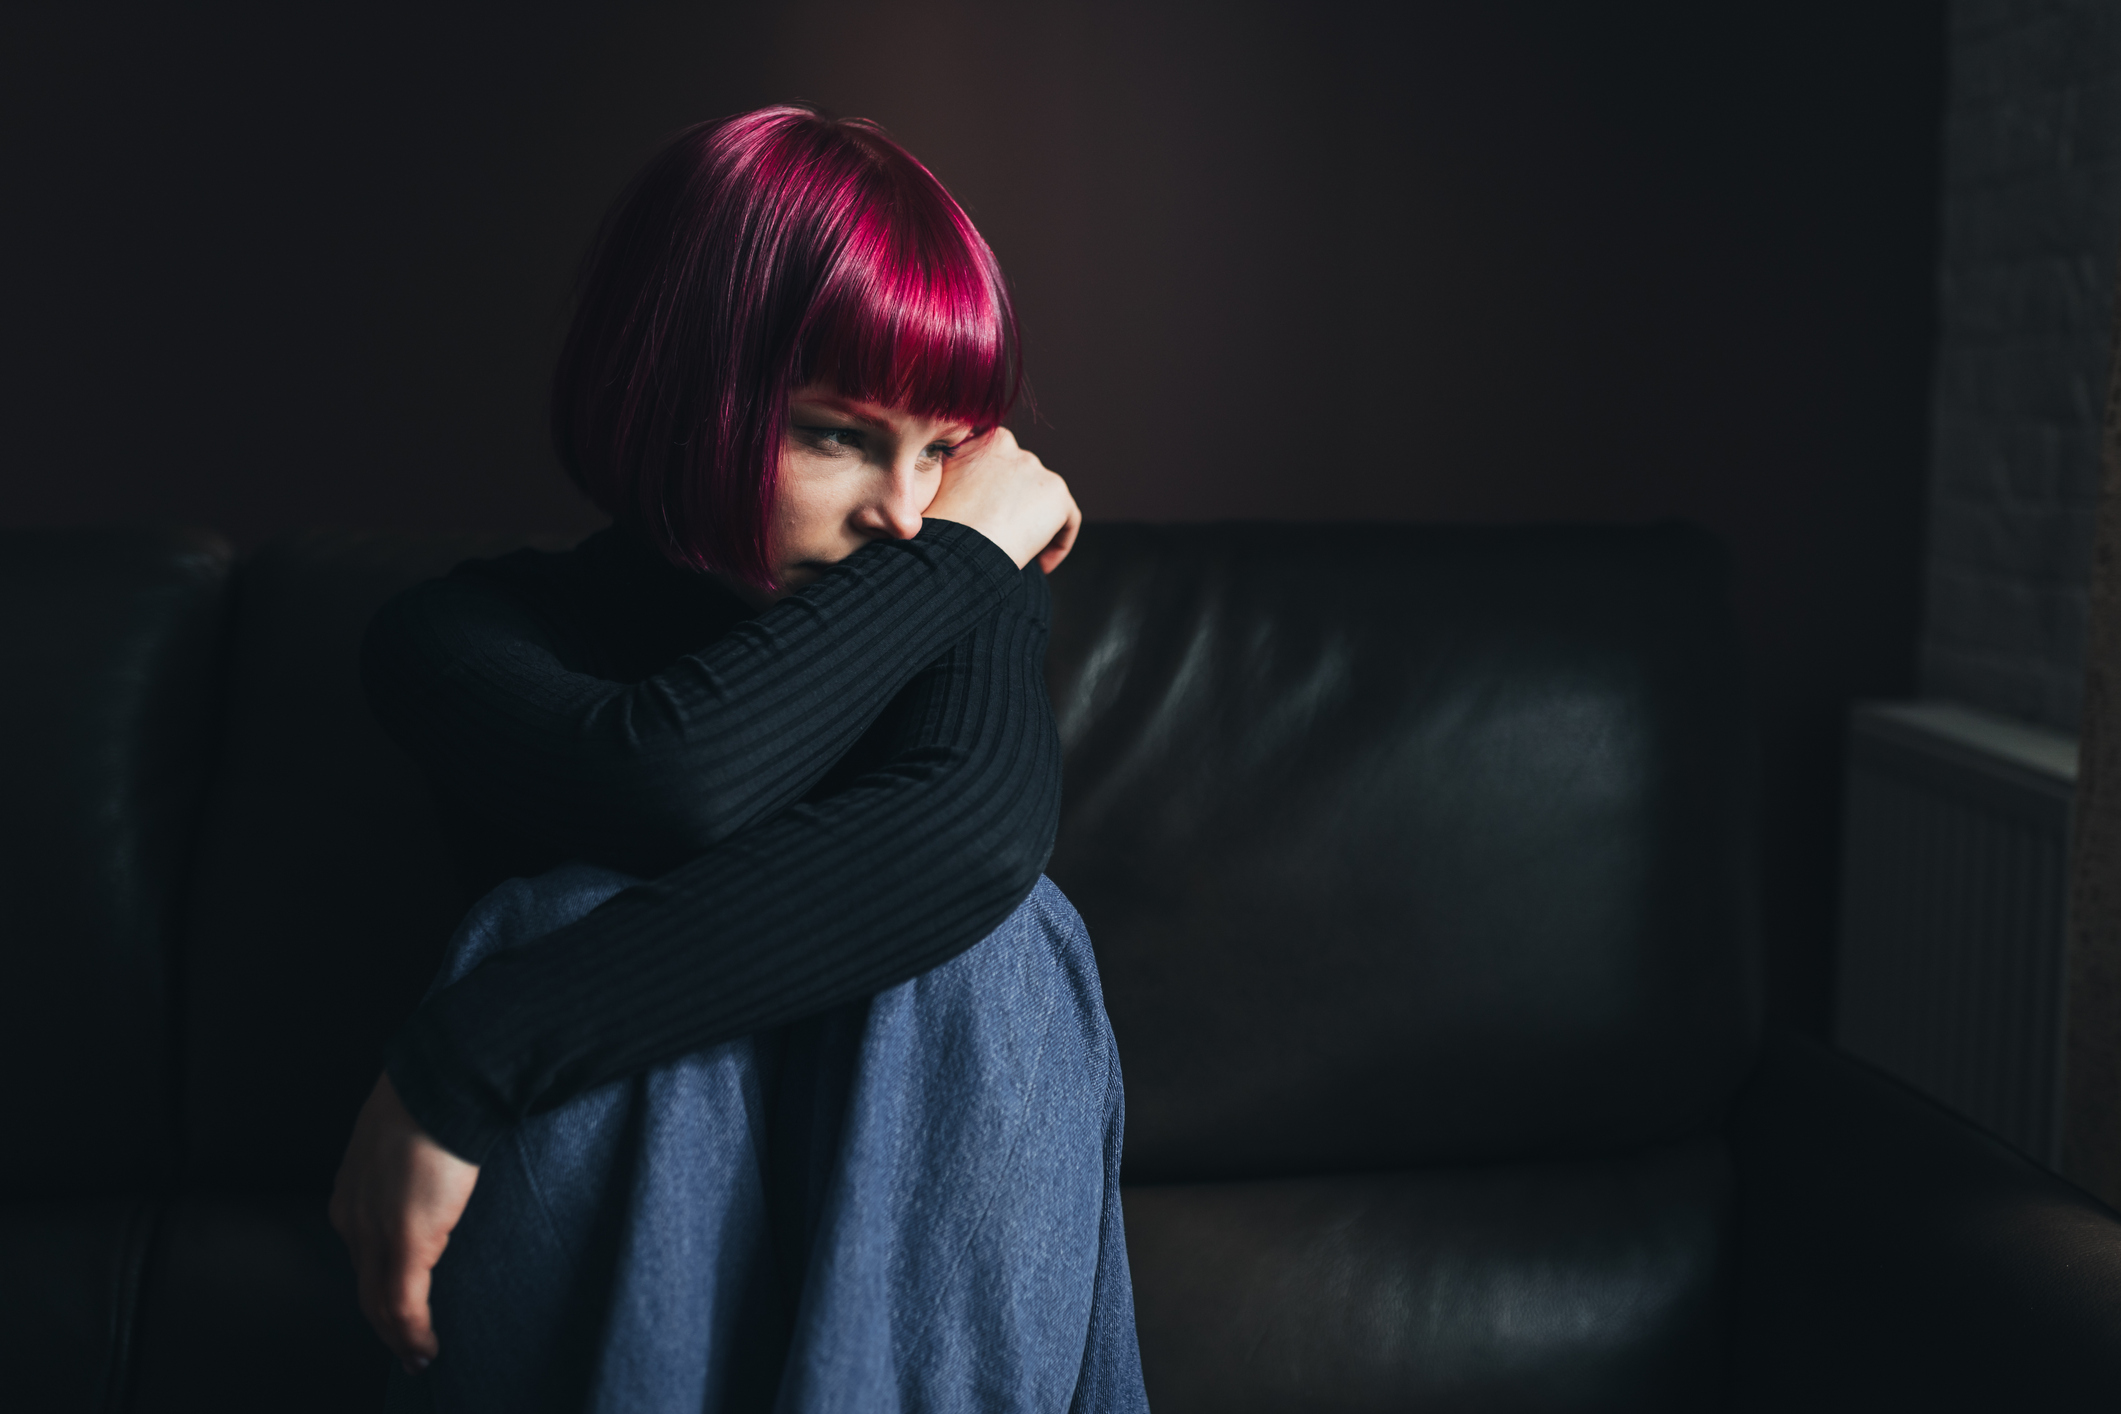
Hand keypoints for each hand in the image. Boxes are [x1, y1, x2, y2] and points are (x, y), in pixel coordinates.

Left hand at [328, 1073, 479, 1372]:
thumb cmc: (436, 1095)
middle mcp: (354, 1217)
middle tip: (406, 1349)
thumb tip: (441, 1168)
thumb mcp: (411, 1133)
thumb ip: (416, 1161)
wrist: (443, 1083)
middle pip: (364, 1287)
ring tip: (418, 1358)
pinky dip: (412, 1334)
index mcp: (352, 1192)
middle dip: (384, 1324)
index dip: (379, 1286)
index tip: (399, 1306)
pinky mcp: (406, 1240)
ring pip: (378, 1303)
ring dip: (397, 1338)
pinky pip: (403, 1303)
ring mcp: (376, 1231)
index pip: (362, 1254)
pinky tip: (425, 1350)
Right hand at [923, 426, 1080, 572]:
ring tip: (1018, 555)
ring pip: (1044, 501)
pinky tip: (1040, 566)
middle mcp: (1013, 448)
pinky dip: (1058, 543)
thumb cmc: (936, 527)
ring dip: (1034, 526)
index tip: (983, 517)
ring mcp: (1038, 471)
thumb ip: (951, 478)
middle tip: (999, 540)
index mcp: (981, 441)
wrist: (956, 548)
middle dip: (1014, 508)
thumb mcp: (932, 489)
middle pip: (1021, 481)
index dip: (992, 492)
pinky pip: (1067, 520)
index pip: (997, 465)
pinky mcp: (1058, 496)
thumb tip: (960, 494)